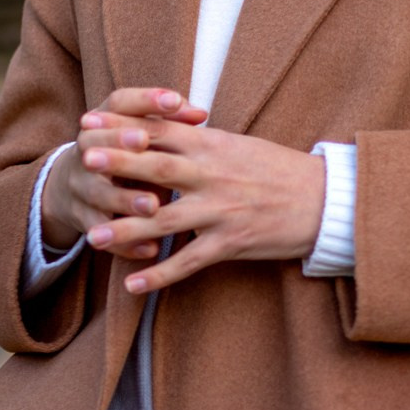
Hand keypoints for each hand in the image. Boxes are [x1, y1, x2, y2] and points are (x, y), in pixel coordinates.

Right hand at [39, 88, 207, 258]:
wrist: (73, 185)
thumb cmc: (122, 152)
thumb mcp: (138, 131)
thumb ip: (168, 121)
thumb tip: (200, 113)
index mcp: (102, 122)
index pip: (119, 103)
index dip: (145, 100)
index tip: (173, 100)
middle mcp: (86, 151)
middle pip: (96, 143)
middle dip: (120, 143)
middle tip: (145, 142)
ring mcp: (81, 186)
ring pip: (99, 193)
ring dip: (124, 199)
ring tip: (152, 204)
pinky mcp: (83, 219)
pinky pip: (102, 232)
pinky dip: (125, 243)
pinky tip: (150, 249)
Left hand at [73, 106, 327, 293]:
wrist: (325, 200)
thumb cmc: (277, 169)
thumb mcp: (236, 143)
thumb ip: (196, 138)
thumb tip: (156, 126)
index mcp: (212, 144)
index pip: (160, 130)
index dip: (122, 128)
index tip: (89, 125)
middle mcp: (213, 175)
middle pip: (158, 168)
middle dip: (120, 165)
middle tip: (84, 163)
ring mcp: (221, 210)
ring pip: (166, 220)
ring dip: (127, 230)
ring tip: (93, 238)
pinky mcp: (231, 243)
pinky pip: (190, 261)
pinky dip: (160, 274)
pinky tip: (133, 285)